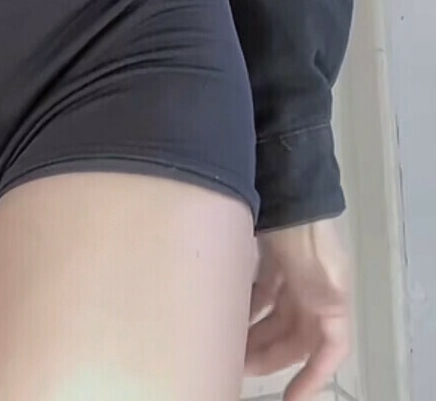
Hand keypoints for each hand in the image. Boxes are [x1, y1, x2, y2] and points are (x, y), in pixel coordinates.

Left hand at [244, 216, 352, 400]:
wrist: (288, 178)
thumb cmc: (305, 228)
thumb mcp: (319, 272)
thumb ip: (318, 304)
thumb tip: (324, 347)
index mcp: (330, 298)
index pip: (330, 349)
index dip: (313, 377)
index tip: (291, 399)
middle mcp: (313, 289)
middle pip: (293, 335)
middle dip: (269, 354)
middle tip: (238, 368)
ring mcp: (292, 272)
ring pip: (273, 314)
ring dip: (254, 332)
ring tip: (227, 345)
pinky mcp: (273, 256)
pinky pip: (261, 290)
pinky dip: (247, 304)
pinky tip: (226, 311)